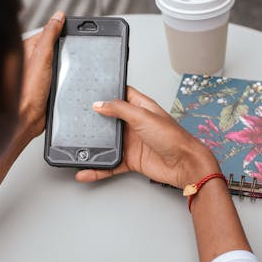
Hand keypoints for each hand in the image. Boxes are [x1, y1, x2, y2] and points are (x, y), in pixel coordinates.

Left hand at [18, 11, 63, 139]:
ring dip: (67, 67)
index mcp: (27, 48)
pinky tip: (67, 82)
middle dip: (66, 51)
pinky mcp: (47, 86)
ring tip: (67, 72)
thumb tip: (57, 17)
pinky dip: (66, 79)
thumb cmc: (27, 91)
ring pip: (61, 63)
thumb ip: (49, 35)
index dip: (62, 32)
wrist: (28, 119)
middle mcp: (32, 60)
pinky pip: (61, 77)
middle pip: (56, 47)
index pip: (49, 32)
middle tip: (70, 57)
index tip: (75, 32)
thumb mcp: (41, 57)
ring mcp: (40, 73)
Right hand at [75, 86, 220, 188]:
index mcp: (140, 107)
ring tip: (77, 146)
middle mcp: (135, 124)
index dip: (108, 92)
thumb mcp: (143, 116)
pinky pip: (110, 164)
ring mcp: (132, 142)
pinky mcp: (131, 160)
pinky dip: (98, 168)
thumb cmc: (173, 138)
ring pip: (107, 143)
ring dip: (94, 146)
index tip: (91, 91)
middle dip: (95, 120)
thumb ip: (119, 109)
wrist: (184, 165)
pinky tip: (86, 170)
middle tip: (77, 118)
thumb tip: (99, 104)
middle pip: (110, 119)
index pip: (121, 95)